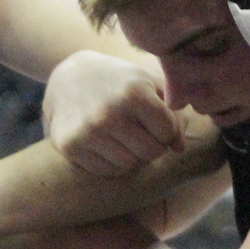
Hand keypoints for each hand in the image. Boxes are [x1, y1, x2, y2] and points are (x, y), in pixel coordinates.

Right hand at [42, 51, 184, 176]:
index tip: (156, 121)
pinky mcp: (70, 146)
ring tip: (125, 137)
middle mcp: (108, 113)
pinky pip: (106, 170)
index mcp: (132, 93)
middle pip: (150, 153)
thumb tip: (179, 148)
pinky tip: (107, 143)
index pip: (167, 132)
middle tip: (143, 133)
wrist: (70, 78)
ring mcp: (86, 132)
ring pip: (129, 165)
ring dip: (132, 156)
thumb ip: (173, 113)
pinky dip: (112, 162)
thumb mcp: (149, 83)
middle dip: (152, 145)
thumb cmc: (119, 81)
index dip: (167, 129)